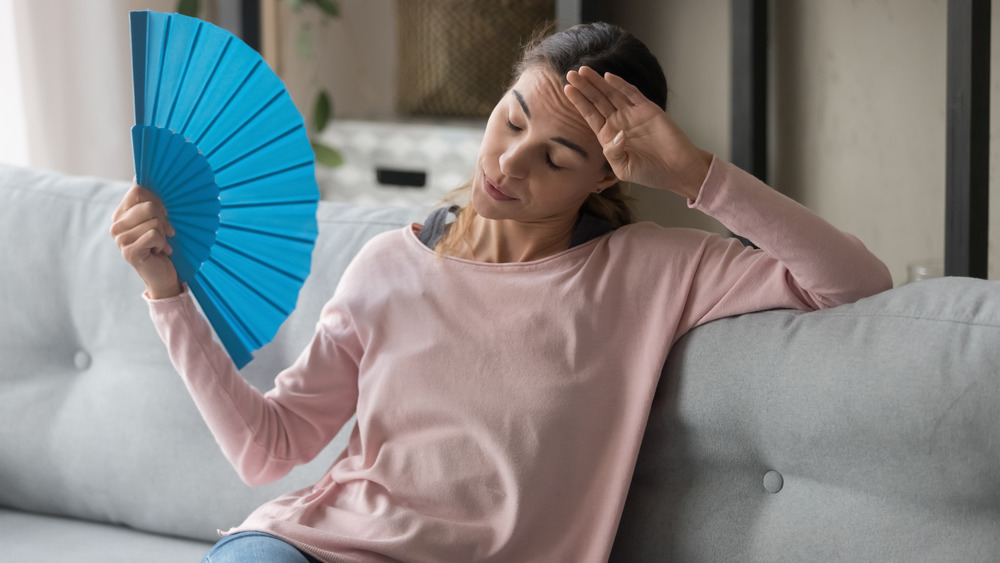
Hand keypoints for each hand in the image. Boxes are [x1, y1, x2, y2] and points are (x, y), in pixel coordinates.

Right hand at [110, 182, 181, 298]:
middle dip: (164, 219)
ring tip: (161, 245)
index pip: (138, 191)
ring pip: (153, 222)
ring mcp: (120, 240)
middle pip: (147, 206)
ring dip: (164, 235)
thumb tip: (137, 175)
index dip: (157, 200)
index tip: (164, 214)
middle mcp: (116, 226)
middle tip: (165, 233)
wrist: (165, 274)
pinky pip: (154, 235)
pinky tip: (159, 252)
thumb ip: (148, 199)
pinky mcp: (129, 252)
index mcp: (121, 214)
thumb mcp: (157, 219)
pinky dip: (163, 244)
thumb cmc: (163, 244)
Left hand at [564, 66, 712, 199]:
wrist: (677, 170)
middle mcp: (619, 122)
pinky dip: (621, 85)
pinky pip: (632, 94)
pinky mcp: (648, 110)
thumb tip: (617, 134)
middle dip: (584, 87)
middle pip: (598, 101)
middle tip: (571, 73)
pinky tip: (608, 77)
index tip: (567, 89)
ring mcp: (633, 114)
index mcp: (609, 136)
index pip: (590, 115)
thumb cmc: (650, 173)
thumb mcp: (624, 169)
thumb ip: (614, 153)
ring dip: (598, 82)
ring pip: (612, 94)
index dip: (579, 102)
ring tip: (584, 71)